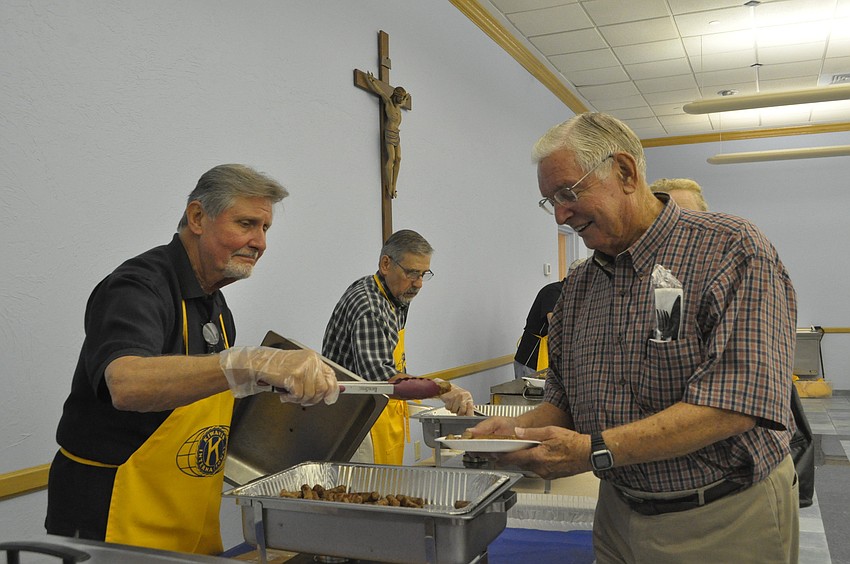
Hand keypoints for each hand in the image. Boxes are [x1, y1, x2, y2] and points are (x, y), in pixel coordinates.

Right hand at [219, 346, 339, 405]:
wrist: (259, 363)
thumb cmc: (277, 368)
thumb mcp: (299, 369)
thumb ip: (314, 379)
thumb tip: (332, 392)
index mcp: (313, 358)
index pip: (331, 376)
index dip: (333, 390)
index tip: (330, 399)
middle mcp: (310, 361)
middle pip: (323, 388)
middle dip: (313, 399)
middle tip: (302, 399)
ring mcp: (302, 368)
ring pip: (311, 394)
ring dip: (300, 399)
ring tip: (291, 394)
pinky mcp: (293, 376)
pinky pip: (299, 396)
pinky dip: (291, 399)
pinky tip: (285, 394)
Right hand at [438, 380, 473, 414]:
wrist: (445, 387)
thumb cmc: (455, 393)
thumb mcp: (464, 398)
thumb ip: (467, 406)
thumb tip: (469, 415)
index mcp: (468, 397)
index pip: (471, 408)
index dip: (469, 415)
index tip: (467, 418)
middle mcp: (463, 396)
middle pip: (462, 411)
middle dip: (459, 413)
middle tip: (457, 410)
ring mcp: (456, 397)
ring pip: (454, 410)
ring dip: (452, 409)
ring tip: (452, 404)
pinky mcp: (449, 398)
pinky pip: (448, 408)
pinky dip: (448, 407)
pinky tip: (449, 402)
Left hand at [496, 426, 589, 478]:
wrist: (589, 454)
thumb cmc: (573, 443)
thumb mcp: (550, 431)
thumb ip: (531, 433)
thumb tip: (518, 432)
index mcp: (538, 457)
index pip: (514, 459)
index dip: (502, 457)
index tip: (493, 454)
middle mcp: (541, 468)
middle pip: (520, 463)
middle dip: (512, 457)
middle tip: (505, 450)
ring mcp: (546, 473)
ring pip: (528, 466)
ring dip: (524, 459)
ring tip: (524, 449)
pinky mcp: (551, 475)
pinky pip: (538, 469)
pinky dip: (534, 462)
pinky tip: (538, 454)